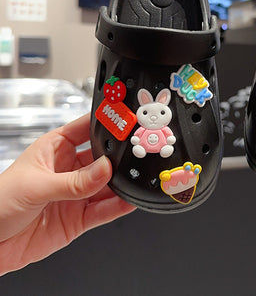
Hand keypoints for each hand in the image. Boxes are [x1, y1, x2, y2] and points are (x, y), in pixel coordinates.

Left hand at [0, 114, 135, 275]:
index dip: (105, 125)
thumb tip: (104, 170)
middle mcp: (69, 169)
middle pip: (102, 158)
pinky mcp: (79, 217)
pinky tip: (129, 200)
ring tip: (134, 179)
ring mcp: (76, 194)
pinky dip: (119, 206)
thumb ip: (73, 182)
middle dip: (117, 157)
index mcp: (55, 149)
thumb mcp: (36, 187)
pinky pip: (104, 210)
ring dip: (121, 183)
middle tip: (133, 157)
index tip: (124, 123)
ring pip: (106, 185)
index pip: (86, 129)